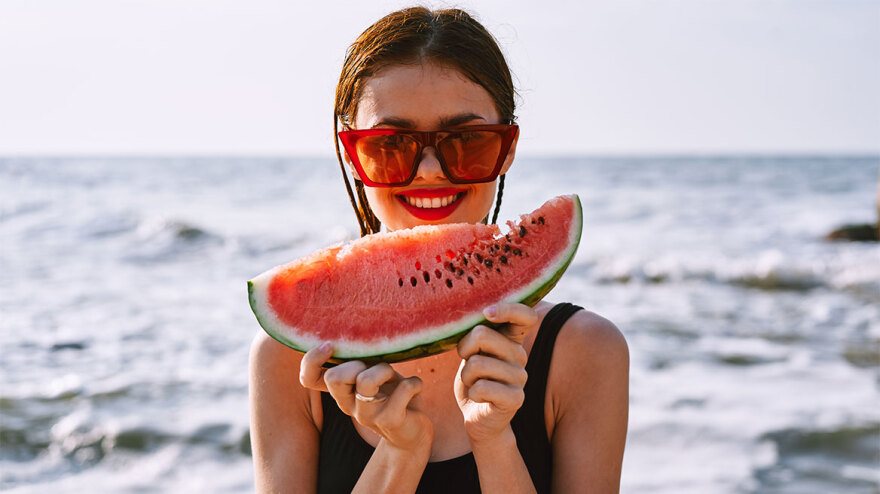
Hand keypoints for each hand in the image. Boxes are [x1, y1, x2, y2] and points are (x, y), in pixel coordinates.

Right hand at [300, 343, 432, 453]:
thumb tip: (360, 330)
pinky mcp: (389, 421)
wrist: (413, 433)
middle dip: (358, 363)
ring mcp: (366, 415)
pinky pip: (402, 389)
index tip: (330, 345)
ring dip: (386, 370)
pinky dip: (414, 383)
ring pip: (366, 380)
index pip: (308, 379)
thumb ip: (362, 361)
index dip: (312, 359)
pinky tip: (416, 388)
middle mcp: (347, 404)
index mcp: (341, 391)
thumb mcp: (374, 375)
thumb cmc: (392, 395)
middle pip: (334, 377)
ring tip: (395, 377)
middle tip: (376, 368)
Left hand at [455, 302, 537, 443]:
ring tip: (474, 383)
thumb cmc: (473, 380)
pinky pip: (482, 387)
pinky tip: (480, 398)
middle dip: (463, 350)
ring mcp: (520, 377)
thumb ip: (477, 335)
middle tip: (467, 363)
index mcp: (511, 340)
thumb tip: (470, 316)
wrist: (478, 418)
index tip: (486, 312)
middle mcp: (520, 355)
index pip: (525, 315)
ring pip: (477, 363)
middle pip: (482, 334)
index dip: (507, 308)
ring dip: (466, 376)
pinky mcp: (516, 398)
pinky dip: (472, 393)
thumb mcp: (471, 352)